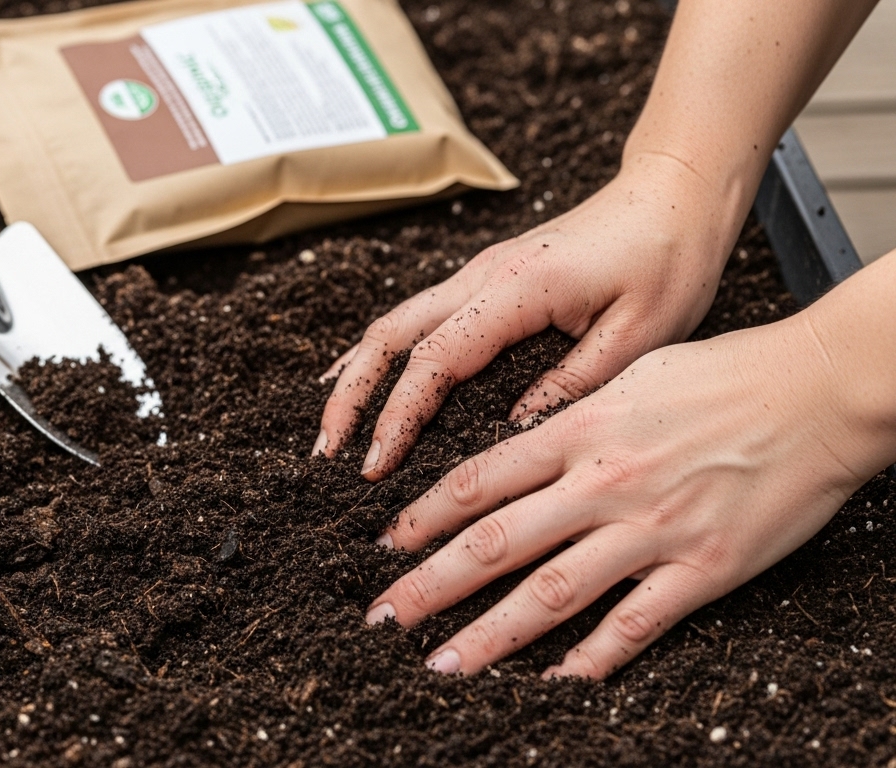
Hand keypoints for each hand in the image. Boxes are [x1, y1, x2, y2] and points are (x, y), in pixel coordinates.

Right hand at [315, 153, 747, 480]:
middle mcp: (482, 276)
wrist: (674, 192)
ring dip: (358, 375)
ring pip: (394, 323)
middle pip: (389, 335)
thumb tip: (513, 430)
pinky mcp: (486, 280)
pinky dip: (382, 354)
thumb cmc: (667, 258)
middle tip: (328, 452)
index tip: (377, 464)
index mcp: (516, 289)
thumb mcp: (641, 333)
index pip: (435, 359)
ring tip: (332, 429)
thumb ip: (574, 382)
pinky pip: (417, 318)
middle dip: (351, 396)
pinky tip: (365, 380)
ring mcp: (478, 274)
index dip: (399, 415)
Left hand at [363, 302, 895, 677]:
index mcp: (580, 431)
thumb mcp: (628, 376)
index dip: (421, 518)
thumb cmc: (724, 376)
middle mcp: (602, 483)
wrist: (817, 390)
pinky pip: (634, 624)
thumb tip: (518, 439)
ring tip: (441, 664)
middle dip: (429, 584)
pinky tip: (552, 682)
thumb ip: (570, 415)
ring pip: (550, 592)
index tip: (383, 545)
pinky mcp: (701, 568)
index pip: (477, 481)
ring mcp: (650, 529)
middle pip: (495, 541)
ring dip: (488, 635)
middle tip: (383, 616)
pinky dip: (591, 659)